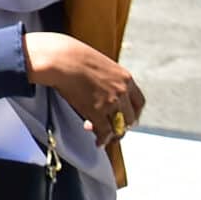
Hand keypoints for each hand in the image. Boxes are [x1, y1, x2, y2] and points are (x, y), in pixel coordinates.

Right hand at [24, 32, 145, 143]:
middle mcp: (122, 91)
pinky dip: (102, 139)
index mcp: (125, 78)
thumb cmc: (74, 58)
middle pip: (130, 118)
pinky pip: (104, 132)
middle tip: (113, 129)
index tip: (128, 119)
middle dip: (122, 126)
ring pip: (119, 128)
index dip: (134, 114)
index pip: (139, 102)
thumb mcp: (100, 65)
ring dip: (111, 135)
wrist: (61, 60)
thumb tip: (103, 90)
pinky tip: (98, 141)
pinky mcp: (97, 111)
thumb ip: (108, 79)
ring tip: (103, 138)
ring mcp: (111, 102)